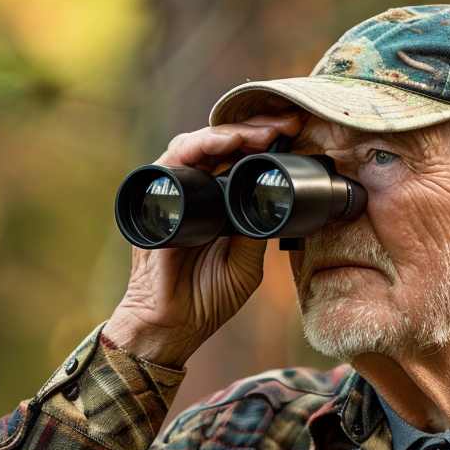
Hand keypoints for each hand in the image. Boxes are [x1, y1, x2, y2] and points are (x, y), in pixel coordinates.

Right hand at [104, 112, 303, 367]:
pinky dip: (199, 146)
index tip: (295, 133)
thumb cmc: (206, 299)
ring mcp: (173, 193)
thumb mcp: (246, 263)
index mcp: (218, 204)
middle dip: (255, 128)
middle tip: (285, 123)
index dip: (265, 143)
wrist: (173, 326)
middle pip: (221, 144)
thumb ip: (256, 231)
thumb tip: (275, 197)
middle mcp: (194, 192)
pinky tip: (224, 143)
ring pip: (197, 144)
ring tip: (260, 133)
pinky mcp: (154, 199)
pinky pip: (173, 161)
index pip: (239, 160)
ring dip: (230, 132)